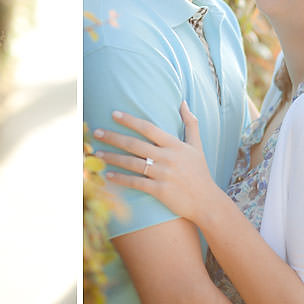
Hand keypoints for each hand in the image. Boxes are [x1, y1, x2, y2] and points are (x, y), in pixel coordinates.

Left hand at [94, 101, 216, 222]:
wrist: (206, 201)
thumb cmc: (199, 172)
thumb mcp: (197, 145)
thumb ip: (190, 123)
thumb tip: (183, 102)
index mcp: (175, 145)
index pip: (148, 128)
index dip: (130, 120)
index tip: (113, 114)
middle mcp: (168, 158)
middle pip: (135, 144)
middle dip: (113, 137)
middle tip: (96, 132)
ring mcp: (163, 174)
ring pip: (132, 163)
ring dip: (112, 157)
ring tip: (97, 153)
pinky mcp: (160, 191)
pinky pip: (135, 182)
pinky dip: (120, 179)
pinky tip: (108, 175)